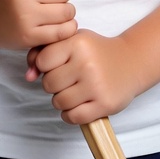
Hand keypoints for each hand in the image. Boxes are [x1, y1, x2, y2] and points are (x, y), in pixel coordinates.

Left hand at [25, 29, 141, 124]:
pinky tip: (77, 105)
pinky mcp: (104, 104)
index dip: (45, 65)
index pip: (43, 61)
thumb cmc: (95, 51)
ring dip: (62, 100)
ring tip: (72, 91)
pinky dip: (70, 114)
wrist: (131, 61)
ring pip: (59, 102)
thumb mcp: (72, 41)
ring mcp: (96, 85)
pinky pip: (73, 117)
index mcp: (77, 43)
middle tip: (66, 80)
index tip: (56, 65)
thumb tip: (28, 75)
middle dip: (53, 84)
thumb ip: (45, 52)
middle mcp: (86, 63)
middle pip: (49, 84)